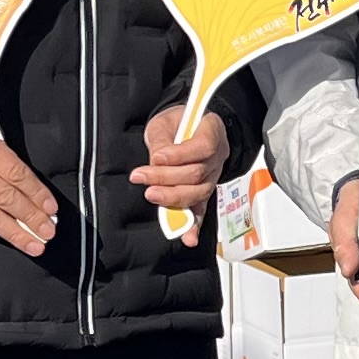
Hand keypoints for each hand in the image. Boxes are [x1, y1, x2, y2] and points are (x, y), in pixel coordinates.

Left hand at [132, 103, 230, 236]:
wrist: (191, 127)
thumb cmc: (179, 122)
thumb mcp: (167, 120)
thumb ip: (163, 139)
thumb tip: (156, 161)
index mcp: (212, 132)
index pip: (203, 147)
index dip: (179, 155)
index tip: (156, 157)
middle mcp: (217, 157)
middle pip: (197, 174)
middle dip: (165, 178)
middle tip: (140, 176)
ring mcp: (213, 177)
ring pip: (198, 193)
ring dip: (172, 197)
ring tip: (150, 194)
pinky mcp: (204, 192)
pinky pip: (201, 210)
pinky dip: (194, 225)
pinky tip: (188, 238)